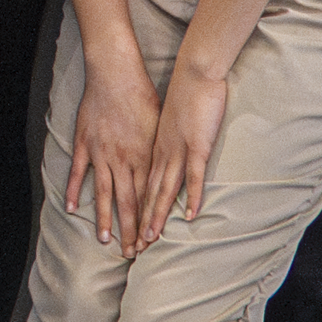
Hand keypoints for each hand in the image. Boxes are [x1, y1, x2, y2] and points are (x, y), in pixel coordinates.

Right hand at [62, 48, 157, 246]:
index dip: (149, 222)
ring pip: (104, 194)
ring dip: (106, 219)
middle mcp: (124, 160)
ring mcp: (102, 153)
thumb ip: (160, 152)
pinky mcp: (85, 144)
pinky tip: (74, 210)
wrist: (116, 74)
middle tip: (131, 253)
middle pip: (128, 202)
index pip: (148, 197)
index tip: (150, 242)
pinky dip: (76, 192)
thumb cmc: (143, 96)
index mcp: (145, 156)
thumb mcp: (160, 126)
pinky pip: (80, 172)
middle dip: (130, 230)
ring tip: (106, 241)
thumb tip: (167, 171)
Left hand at [130, 63, 234, 255]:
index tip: (126, 230)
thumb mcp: (164, 121)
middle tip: (130, 248)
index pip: (138, 185)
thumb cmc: (182, 93)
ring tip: (149, 240)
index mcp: (151, 148)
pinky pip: (192, 176)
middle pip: (145, 193)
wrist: (193, 73)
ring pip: (163, 190)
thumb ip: (162, 140)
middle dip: (137, 222)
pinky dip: (190, 197)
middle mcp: (159, 153)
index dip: (132, 209)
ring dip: (156, 216)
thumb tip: (161, 154)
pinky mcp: (196, 146)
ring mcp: (177, 151)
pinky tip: (188, 216)